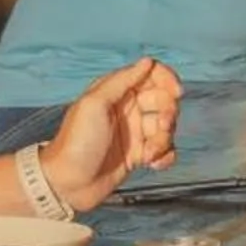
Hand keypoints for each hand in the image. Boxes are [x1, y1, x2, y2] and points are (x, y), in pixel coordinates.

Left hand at [41, 58, 183, 210]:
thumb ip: (122, 80)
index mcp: (117, 92)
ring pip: (166, 127)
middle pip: (164, 100)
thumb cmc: (77, 141)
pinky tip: (152, 164)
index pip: (151, 74)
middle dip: (168, 114)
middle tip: (159, 127)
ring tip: (148, 154)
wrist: (69, 184)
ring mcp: (135, 132)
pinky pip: (165, 150)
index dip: (167, 79)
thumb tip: (147, 62)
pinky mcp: (139, 154)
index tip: (176, 93)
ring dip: (164, 139)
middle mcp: (128, 109)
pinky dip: (164, 156)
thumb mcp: (94, 104)